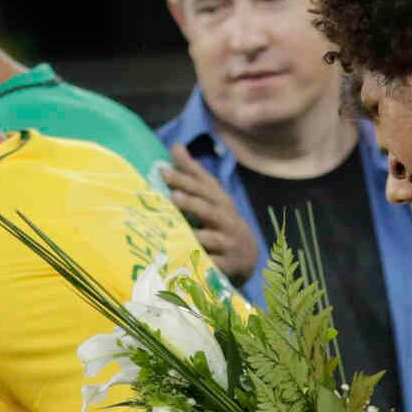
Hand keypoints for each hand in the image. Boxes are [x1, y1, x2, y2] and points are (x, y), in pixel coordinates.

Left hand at [161, 153, 258, 285]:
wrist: (248, 255)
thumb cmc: (221, 221)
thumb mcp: (211, 197)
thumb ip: (193, 174)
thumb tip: (176, 147)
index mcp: (220, 202)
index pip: (203, 187)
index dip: (185, 179)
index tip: (163, 171)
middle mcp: (226, 220)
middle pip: (209, 209)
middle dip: (192, 202)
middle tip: (173, 196)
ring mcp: (229, 243)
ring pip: (213, 237)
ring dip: (198, 233)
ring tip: (180, 232)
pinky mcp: (229, 265)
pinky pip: (216, 265)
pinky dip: (206, 263)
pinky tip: (191, 261)